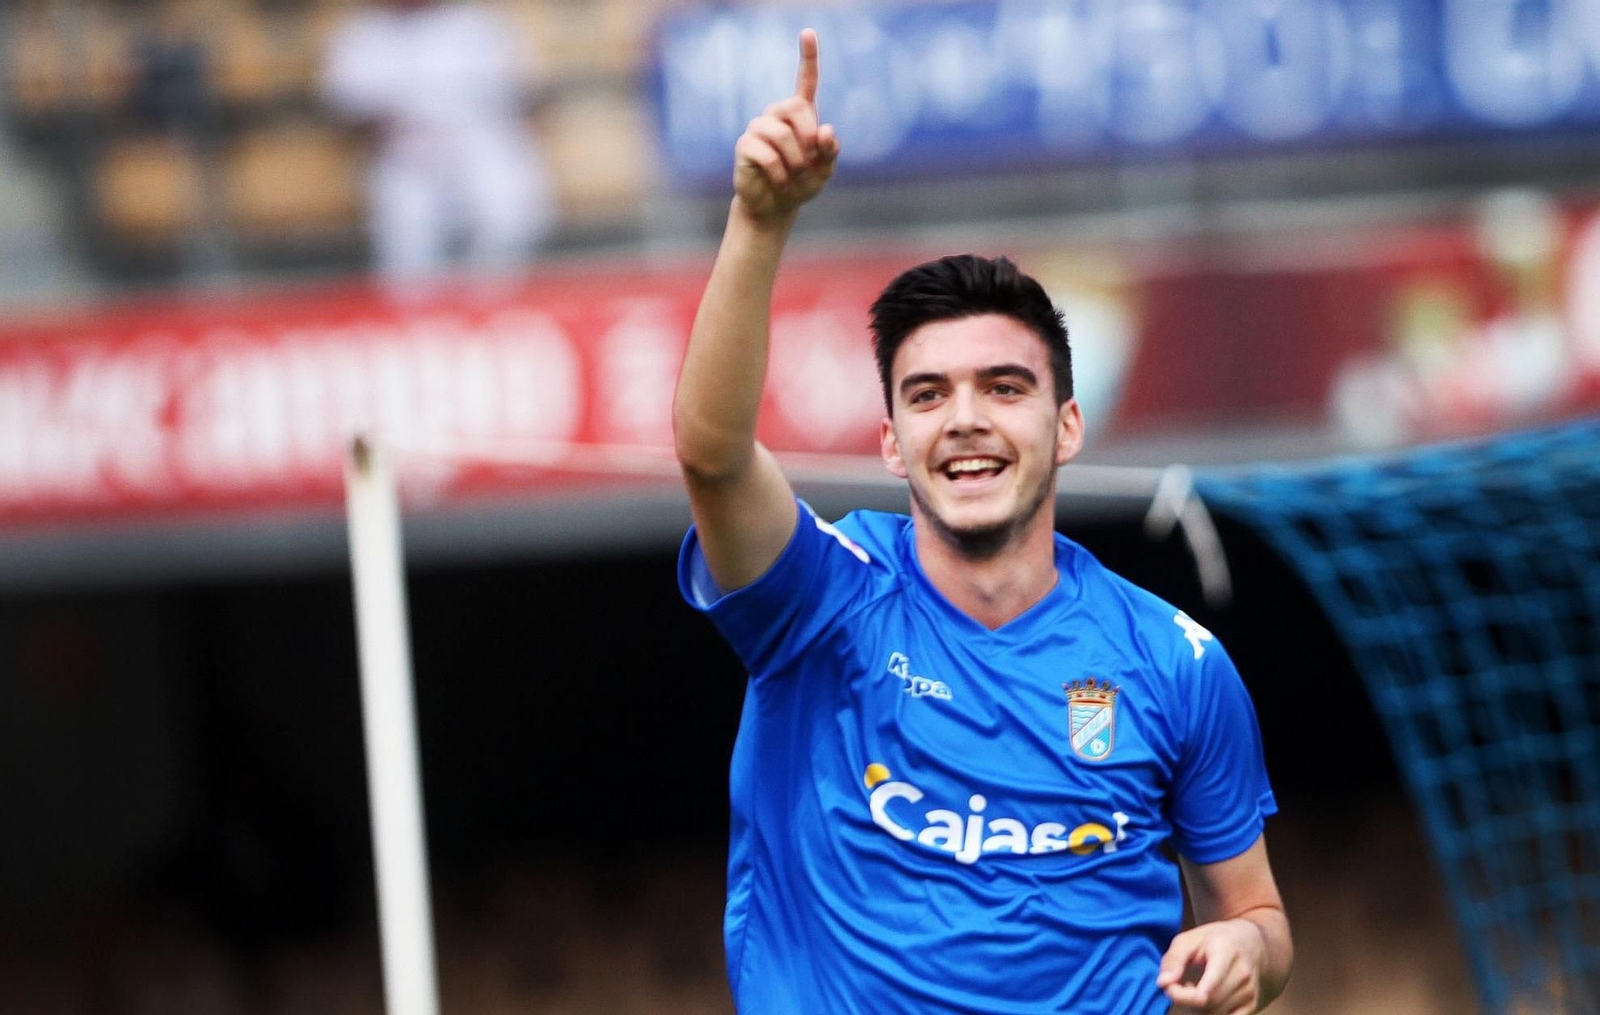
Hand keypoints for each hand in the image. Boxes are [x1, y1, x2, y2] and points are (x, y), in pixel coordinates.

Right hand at [732, 28, 840, 223]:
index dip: (808, 56)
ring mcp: (758, 127)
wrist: (776, 206)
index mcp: (800, 114)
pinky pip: (768, 154)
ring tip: (795, 177)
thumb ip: (830, 150)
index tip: (808, 32)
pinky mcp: (745, 145)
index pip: (806, 80)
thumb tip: (825, 130)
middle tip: (810, 162)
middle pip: (796, 107)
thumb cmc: (801, 184)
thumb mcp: (824, 170)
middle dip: (809, 138)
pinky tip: (780, 182)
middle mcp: (777, 114)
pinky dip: (781, 173)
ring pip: (782, 134)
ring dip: (796, 161)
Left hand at [1157, 918, 1267, 1013]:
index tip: (1168, 986)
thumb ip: (1173, 959)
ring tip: (1192, 988)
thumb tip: (1163, 983)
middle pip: (1208, 1004)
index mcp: (1227, 953)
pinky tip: (1205, 999)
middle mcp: (1243, 975)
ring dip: (1196, 1008)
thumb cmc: (1214, 939)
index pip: (1207, 989)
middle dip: (1184, 1000)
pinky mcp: (1252, 1007)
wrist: (1252, 943)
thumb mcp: (1189, 939)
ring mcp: (1250, 993)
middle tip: (1176, 985)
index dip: (1182, 995)